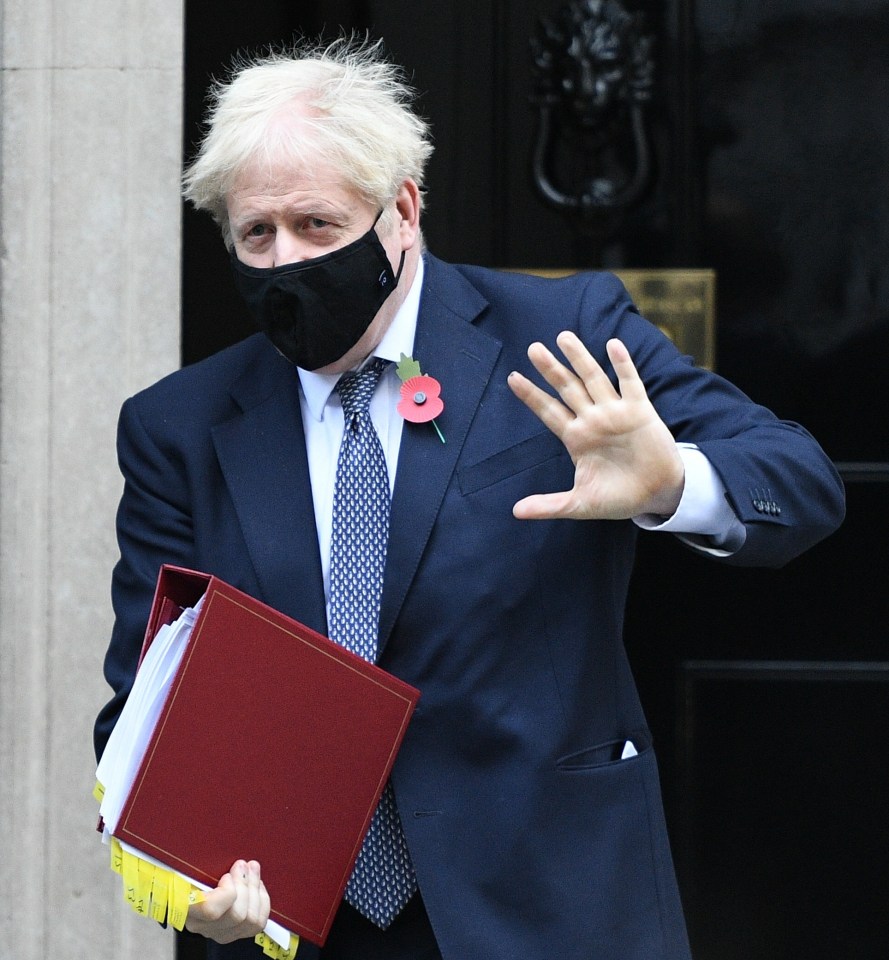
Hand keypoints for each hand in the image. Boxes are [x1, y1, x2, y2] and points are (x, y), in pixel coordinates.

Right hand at [186, 860, 269, 943]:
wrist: (182, 882)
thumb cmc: (185, 868)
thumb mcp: (187, 861)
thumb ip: (193, 858)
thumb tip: (203, 845)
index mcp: (184, 904)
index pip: (209, 910)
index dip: (227, 893)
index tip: (227, 875)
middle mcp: (199, 923)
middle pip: (236, 915)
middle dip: (247, 885)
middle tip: (245, 865)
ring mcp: (215, 931)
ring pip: (249, 920)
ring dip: (256, 890)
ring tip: (252, 870)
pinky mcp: (230, 932)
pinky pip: (256, 924)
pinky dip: (262, 902)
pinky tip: (256, 886)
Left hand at [507, 332, 684, 520]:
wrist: (658, 495)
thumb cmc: (619, 497)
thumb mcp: (580, 504)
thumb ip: (549, 505)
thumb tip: (515, 512)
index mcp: (576, 439)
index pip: (548, 412)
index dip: (532, 395)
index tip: (512, 377)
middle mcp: (593, 420)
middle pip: (567, 389)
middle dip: (550, 369)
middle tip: (532, 348)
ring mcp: (616, 413)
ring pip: (594, 379)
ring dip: (580, 358)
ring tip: (564, 337)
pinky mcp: (641, 411)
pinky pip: (630, 383)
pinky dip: (622, 364)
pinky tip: (612, 345)